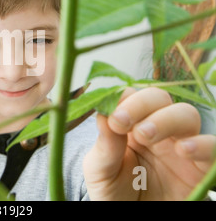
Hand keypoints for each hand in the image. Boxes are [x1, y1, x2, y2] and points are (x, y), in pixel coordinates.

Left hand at [83, 87, 215, 200]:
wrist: (129, 220)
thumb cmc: (113, 192)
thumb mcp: (99, 170)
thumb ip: (104, 145)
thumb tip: (103, 113)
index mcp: (129, 125)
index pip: (131, 96)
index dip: (123, 100)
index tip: (112, 116)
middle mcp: (157, 130)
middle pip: (159, 98)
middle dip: (142, 105)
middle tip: (123, 123)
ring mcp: (180, 146)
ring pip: (186, 114)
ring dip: (166, 119)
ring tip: (145, 135)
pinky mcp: (200, 168)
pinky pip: (212, 147)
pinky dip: (202, 144)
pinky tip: (184, 150)